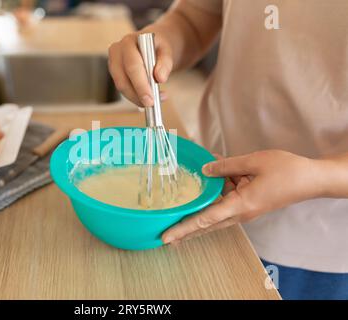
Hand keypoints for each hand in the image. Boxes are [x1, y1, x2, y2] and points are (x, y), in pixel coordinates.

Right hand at [108, 31, 172, 106]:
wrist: (151, 44)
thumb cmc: (157, 46)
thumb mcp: (166, 49)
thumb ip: (165, 62)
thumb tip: (160, 78)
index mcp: (128, 43)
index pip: (132, 66)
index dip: (140, 84)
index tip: (150, 98)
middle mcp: (116, 52)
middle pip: (123, 79)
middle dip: (137, 95)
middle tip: (151, 104)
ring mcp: (113, 64)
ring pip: (122, 87)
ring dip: (137, 98)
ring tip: (154, 101)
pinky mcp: (116, 74)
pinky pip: (124, 89)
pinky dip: (136, 96)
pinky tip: (148, 97)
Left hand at [162, 150, 324, 243]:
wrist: (311, 179)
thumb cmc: (287, 171)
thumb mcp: (253, 162)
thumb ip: (226, 166)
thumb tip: (205, 169)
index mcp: (241, 204)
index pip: (205, 219)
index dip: (184, 228)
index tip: (167, 237)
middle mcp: (240, 212)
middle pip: (206, 223)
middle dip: (185, 229)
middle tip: (165, 236)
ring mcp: (244, 208)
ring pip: (214, 212)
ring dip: (198, 209)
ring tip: (177, 209)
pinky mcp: (247, 202)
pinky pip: (226, 199)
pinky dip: (216, 189)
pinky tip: (208, 173)